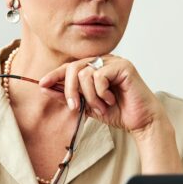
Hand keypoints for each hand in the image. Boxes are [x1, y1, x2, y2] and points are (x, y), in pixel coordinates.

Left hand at [38, 55, 167, 136]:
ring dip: (89, 96)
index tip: (42, 84)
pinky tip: (110, 99)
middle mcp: (104, 61)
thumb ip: (68, 96)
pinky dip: (101, 92)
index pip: (70, 67)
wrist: (140, 122)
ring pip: (85, 73)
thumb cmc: (117, 112)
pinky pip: (99, 76)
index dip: (55, 75)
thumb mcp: (87, 106)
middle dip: (70, 90)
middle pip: (74, 67)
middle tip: (74, 107)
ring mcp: (114, 61)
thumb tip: (44, 87)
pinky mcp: (124, 66)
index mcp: (95, 68)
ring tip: (101, 106)